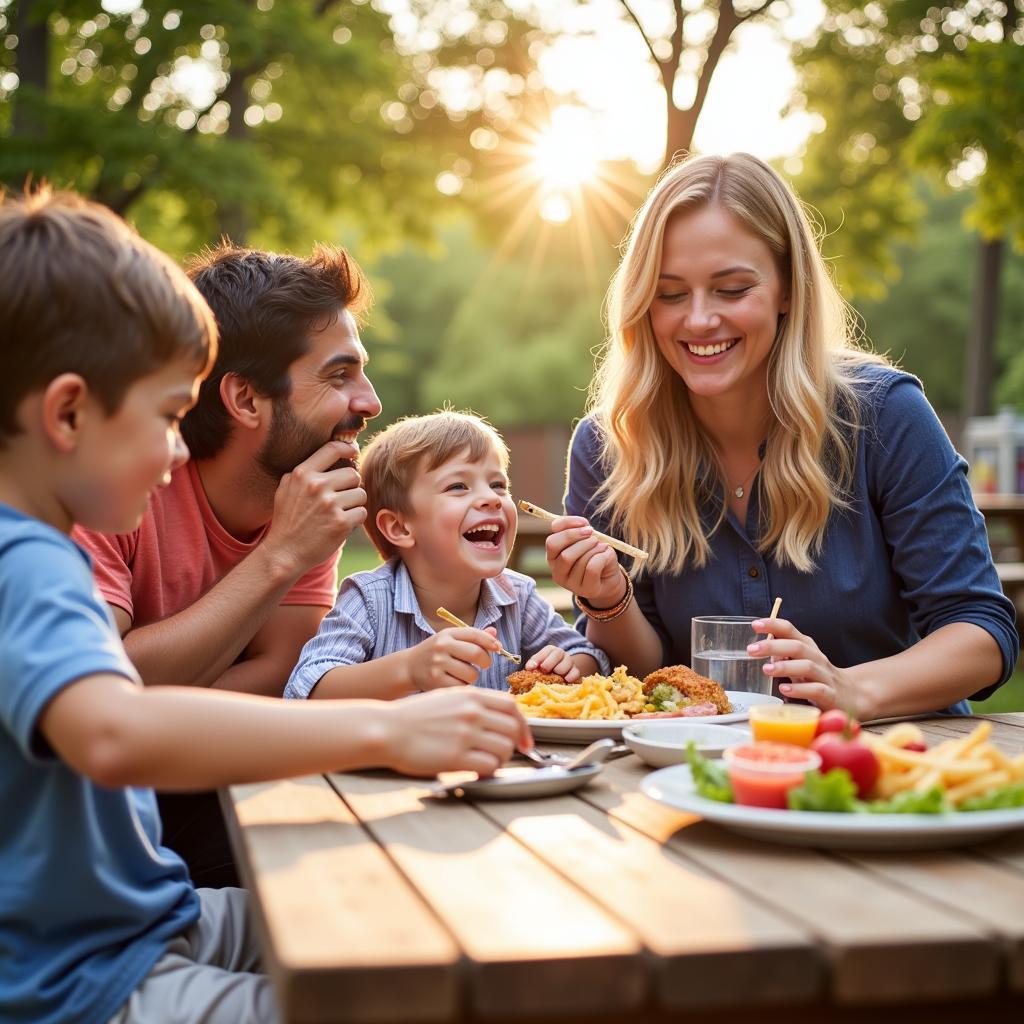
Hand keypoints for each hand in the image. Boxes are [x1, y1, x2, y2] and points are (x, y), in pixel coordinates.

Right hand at [263, 440, 366, 576]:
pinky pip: (362, 513)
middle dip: (350, 486)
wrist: (284, 553)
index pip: (333, 449)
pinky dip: (355, 520)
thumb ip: (305, 472)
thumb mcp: (286, 489)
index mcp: (303, 474)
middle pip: (353, 474)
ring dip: (354, 504)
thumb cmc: (288, 521)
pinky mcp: (341, 523)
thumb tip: (333, 454)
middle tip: (340, 499)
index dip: (348, 448)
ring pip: (361, 494)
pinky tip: (341, 525)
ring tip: (339, 513)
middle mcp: (317, 486)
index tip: (353, 452)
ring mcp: (330, 505)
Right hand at [385, 687, 531, 776]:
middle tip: (503, 754)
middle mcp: (471, 712)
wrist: (388, 729)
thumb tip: (498, 718)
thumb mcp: (447, 698)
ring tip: (487, 761)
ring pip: (505, 748)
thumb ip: (474, 704)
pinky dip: (489, 770)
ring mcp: (464, 734)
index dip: (523, 725)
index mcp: (471, 695)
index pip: (512, 707)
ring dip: (501, 759)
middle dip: (514, 745)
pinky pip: (489, 765)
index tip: (525, 740)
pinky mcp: (455, 756)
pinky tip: (478, 770)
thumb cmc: (415, 716)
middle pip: (513, 728)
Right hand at [407, 626, 499, 690]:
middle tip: (483, 664)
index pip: (475, 634)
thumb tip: (494, 632)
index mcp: (448, 634)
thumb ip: (472, 637)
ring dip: (473, 676)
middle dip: (486, 661)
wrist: (409, 667)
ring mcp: (438, 664)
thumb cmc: (436, 653)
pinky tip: (455, 682)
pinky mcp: (436, 681)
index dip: (491, 641)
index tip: (497, 648)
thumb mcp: (451, 639)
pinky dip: (463, 686)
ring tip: (463, 673)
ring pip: (472, 674)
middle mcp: (442, 646)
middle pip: (477, 654)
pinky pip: (462, 686)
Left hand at [524, 645, 580, 682]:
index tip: (531, 668)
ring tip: (554, 678)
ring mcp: (570, 662)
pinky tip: (563, 681)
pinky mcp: (576, 672)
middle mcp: (562, 654)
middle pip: (558, 653)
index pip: (547, 650)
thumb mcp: (537, 664)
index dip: (538, 659)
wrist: (558, 675)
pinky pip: (575, 673)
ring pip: (567, 663)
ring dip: (558, 672)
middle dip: (549, 664)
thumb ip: (532, 664)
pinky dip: (569, 678)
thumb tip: (529, 668)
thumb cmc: (545, 670)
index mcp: (551, 650)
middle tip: (544, 672)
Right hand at [545, 515, 622, 606]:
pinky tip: (606, 555)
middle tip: (594, 536)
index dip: (568, 528)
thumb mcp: (584, 539)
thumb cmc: (594, 555)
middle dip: (581, 541)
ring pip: (579, 561)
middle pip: (564, 554)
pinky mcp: (587, 590)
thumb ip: (577, 528)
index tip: (584, 523)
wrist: (610, 578)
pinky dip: (601, 557)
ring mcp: (571, 584)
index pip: (552, 542)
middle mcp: (558, 573)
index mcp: (553, 558)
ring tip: (602, 546)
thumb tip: (581, 524)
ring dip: (594, 548)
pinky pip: (592, 568)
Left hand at [747, 616, 860, 716]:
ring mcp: (825, 676)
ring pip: (807, 666)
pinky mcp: (831, 695)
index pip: (790, 630)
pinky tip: (784, 689)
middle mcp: (817, 658)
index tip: (755, 624)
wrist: (852, 695)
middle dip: (773, 646)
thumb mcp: (799, 661)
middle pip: (797, 646)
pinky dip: (800, 689)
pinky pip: (817, 690)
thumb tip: (760, 647)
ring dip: (785, 667)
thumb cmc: (817, 677)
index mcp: (807, 647)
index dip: (773, 625)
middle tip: (752, 650)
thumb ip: (781, 653)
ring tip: (766, 669)